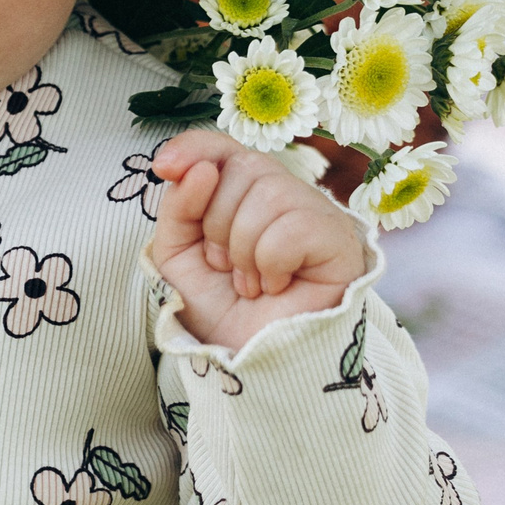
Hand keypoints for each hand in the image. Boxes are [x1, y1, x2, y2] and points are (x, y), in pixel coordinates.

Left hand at [149, 131, 368, 350]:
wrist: (247, 359)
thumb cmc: (217, 308)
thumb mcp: (178, 254)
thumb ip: (178, 207)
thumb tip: (201, 169)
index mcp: (245, 193)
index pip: (224, 146)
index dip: (194, 148)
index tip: (164, 167)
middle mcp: (285, 195)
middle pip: (244, 167)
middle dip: (217, 222)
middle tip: (225, 266)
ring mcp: (317, 215)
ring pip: (270, 193)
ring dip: (243, 248)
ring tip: (250, 282)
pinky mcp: (340, 241)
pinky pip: (293, 226)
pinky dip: (271, 262)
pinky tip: (276, 286)